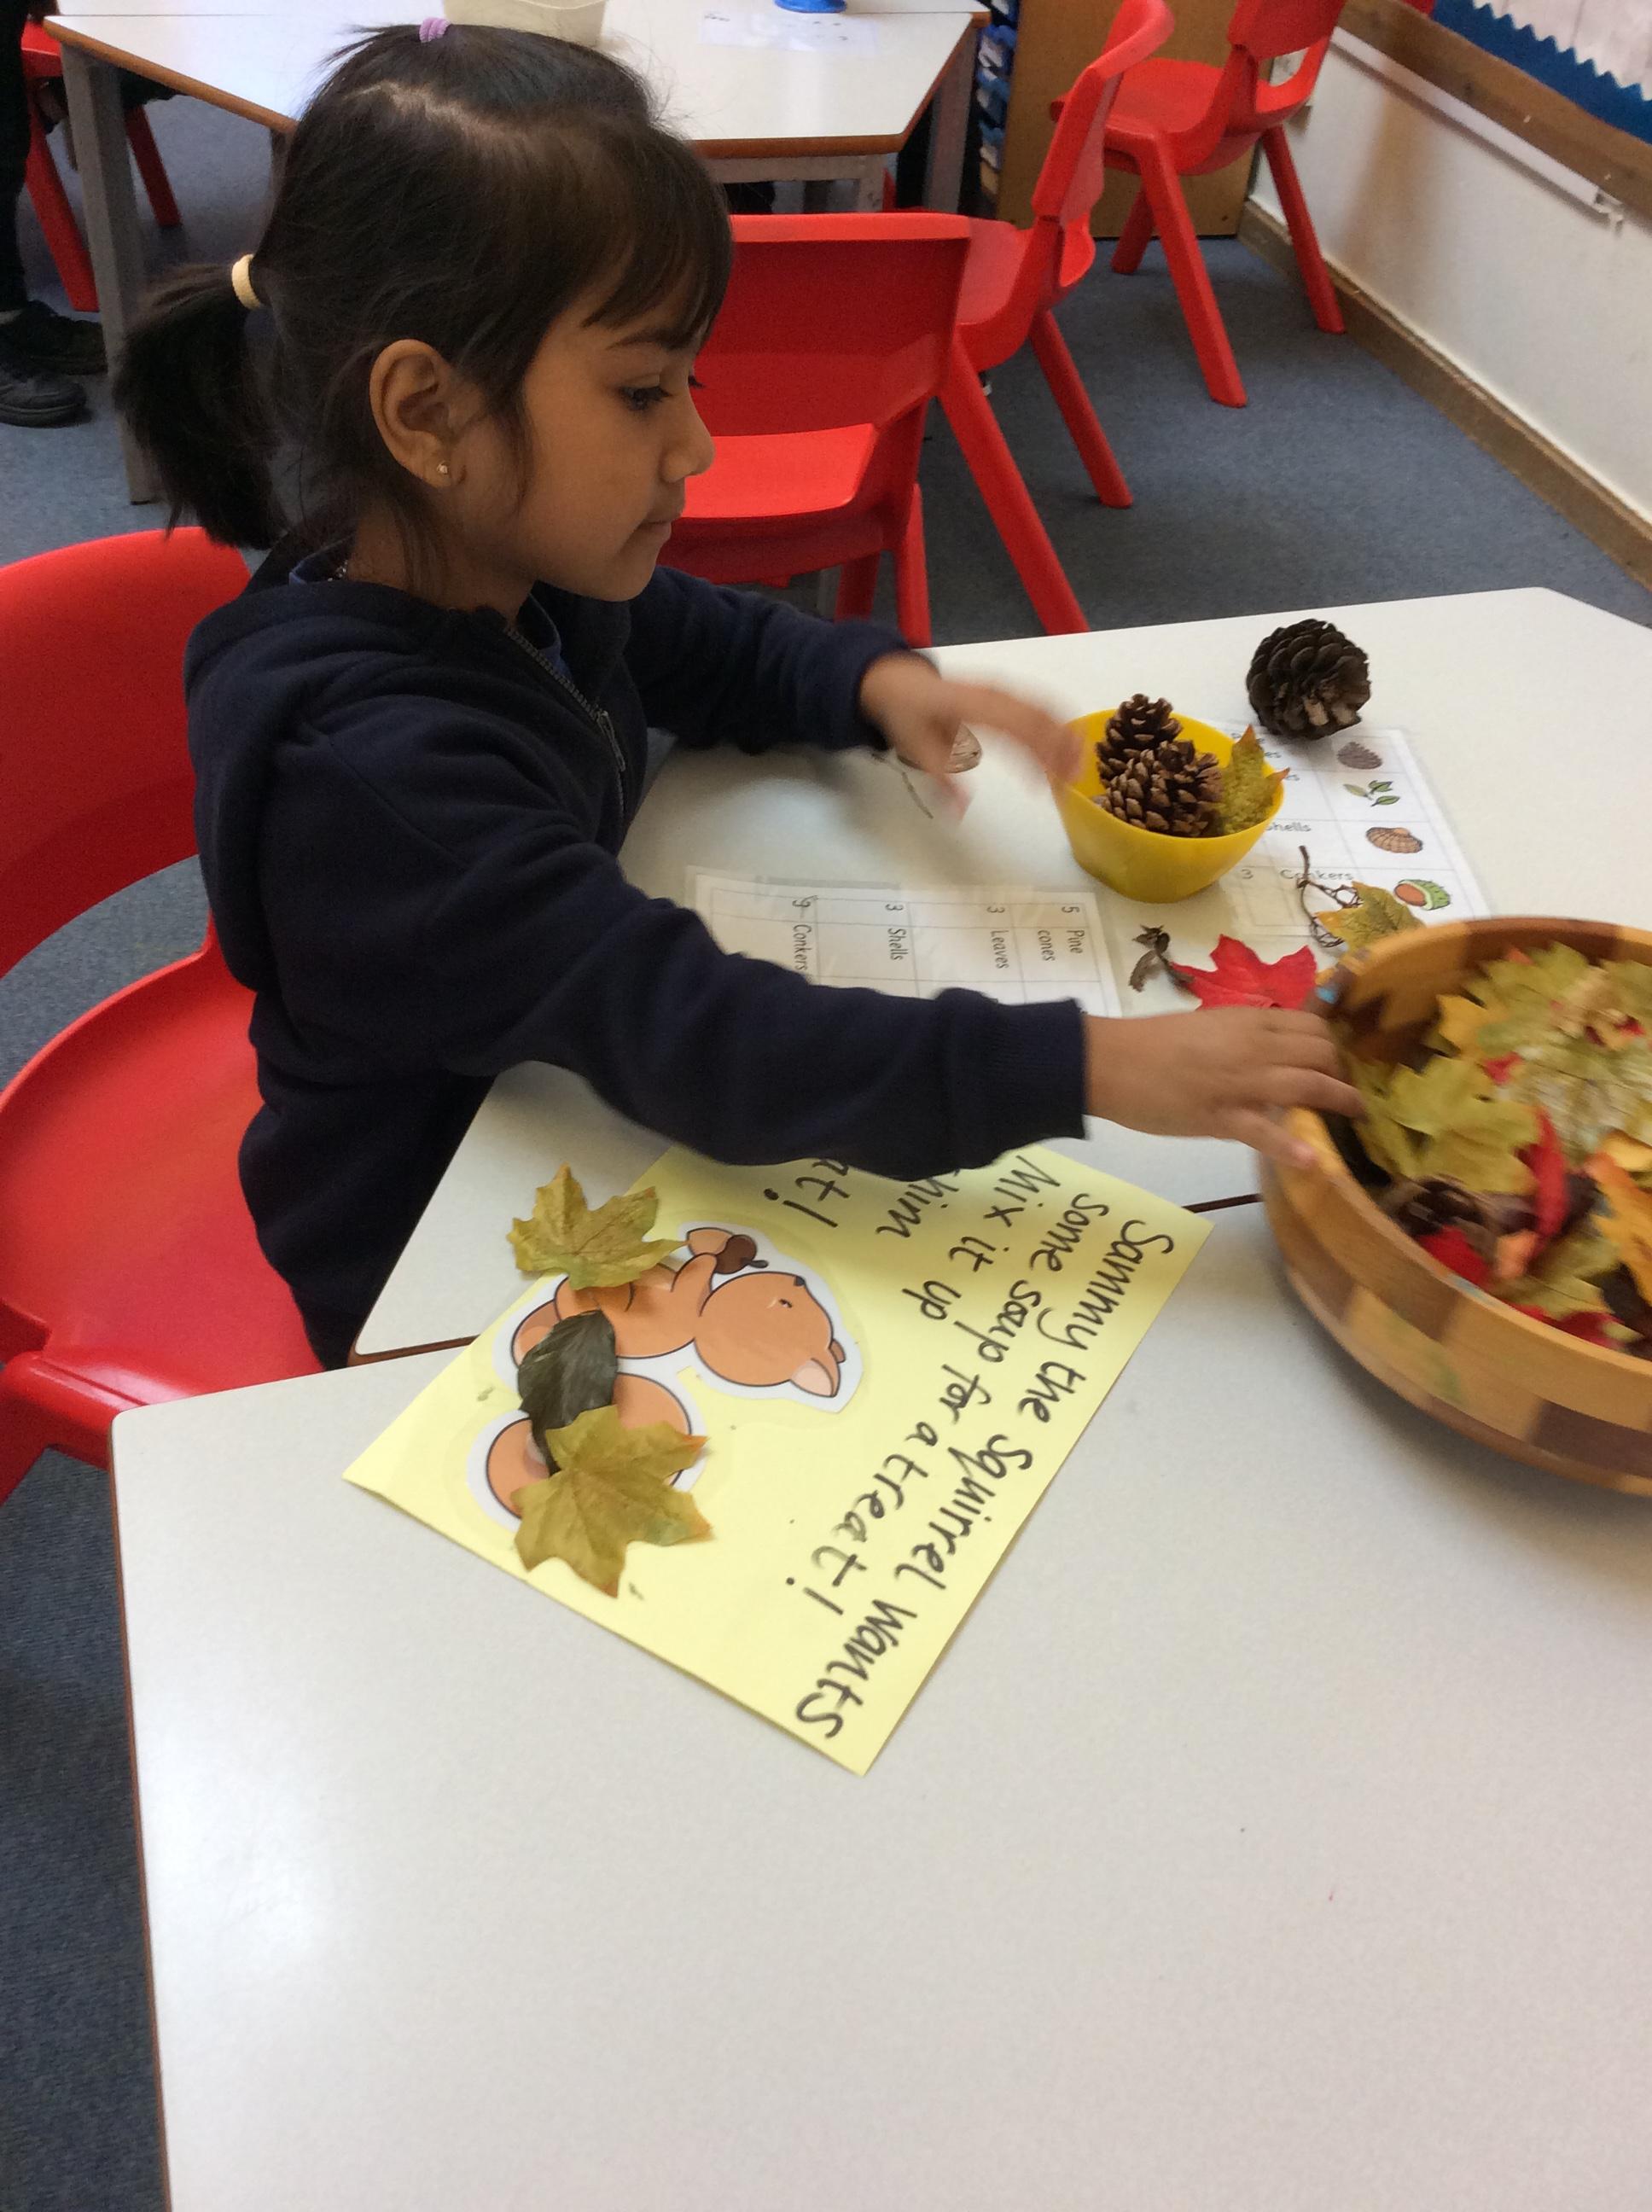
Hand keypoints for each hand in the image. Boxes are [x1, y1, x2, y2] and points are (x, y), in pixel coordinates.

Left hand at [858, 654, 1081, 815]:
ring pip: (1042, 708)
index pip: (1016, 727)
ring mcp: (1000, 690)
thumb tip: (962, 812)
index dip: (1040, 753)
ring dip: (1064, 734)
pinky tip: (1069, 742)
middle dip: (1061, 746)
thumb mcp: (916, 748)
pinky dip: (1056, 722)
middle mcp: (992, 693)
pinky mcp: (1004, 694)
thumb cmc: (908, 715)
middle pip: (1037, 716)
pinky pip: (1037, 704)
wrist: (900, 682)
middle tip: (1076, 779)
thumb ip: (942, 779)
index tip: (1053, 781)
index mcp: (972, 705)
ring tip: (1079, 765)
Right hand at [1083, 1007, 1362, 1167]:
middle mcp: (1255, 1047)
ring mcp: (1242, 1083)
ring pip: (1308, 1085)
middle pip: (1321, 1054)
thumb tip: (1270, 1050)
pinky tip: (1314, 1161)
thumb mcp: (1208, 1027)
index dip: (1332, 1046)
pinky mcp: (1222, 1118)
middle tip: (1344, 1093)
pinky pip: (1264, 1132)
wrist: (1112, 1061)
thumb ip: (1243, 1037)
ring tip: (1354, 1116)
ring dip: (1340, 1101)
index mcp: (1249, 1022)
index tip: (1334, 1063)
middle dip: (1342, 1073)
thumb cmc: (1152, 1043)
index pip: (1312, 1027)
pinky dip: (1291, 1148)